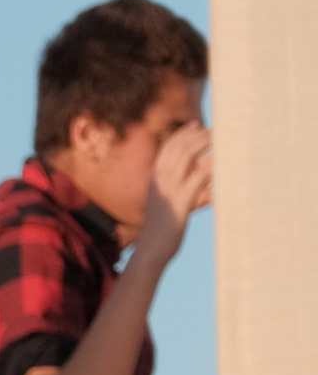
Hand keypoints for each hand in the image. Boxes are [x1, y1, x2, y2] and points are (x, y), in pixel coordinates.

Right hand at [137, 117, 212, 263]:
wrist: (151, 249)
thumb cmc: (161, 229)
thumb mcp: (166, 203)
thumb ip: (179, 189)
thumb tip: (198, 179)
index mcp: (154, 178)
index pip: (168, 148)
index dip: (183, 134)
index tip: (197, 125)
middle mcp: (159, 179)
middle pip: (179, 147)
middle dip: (197, 135)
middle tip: (214, 129)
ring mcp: (169, 188)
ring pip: (188, 156)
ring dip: (205, 144)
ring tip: (220, 138)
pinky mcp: (181, 200)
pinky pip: (200, 176)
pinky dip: (212, 166)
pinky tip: (223, 162)